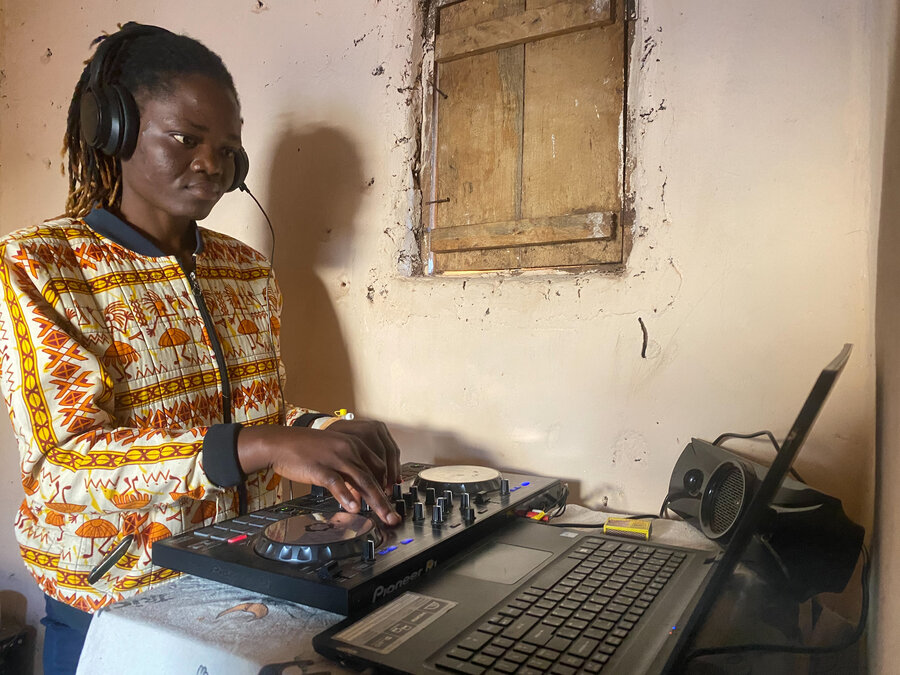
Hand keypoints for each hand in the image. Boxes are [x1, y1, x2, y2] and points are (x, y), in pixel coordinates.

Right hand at [237, 425, 400, 525]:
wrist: (280, 442)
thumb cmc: (306, 449)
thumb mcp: (334, 453)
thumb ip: (348, 469)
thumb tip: (359, 491)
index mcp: (354, 444)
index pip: (379, 466)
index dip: (386, 484)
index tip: (391, 500)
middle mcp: (348, 449)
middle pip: (374, 477)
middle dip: (385, 499)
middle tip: (393, 516)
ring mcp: (335, 458)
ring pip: (361, 481)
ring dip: (374, 501)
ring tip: (383, 516)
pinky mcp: (320, 468)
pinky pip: (337, 483)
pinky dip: (347, 496)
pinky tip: (354, 508)